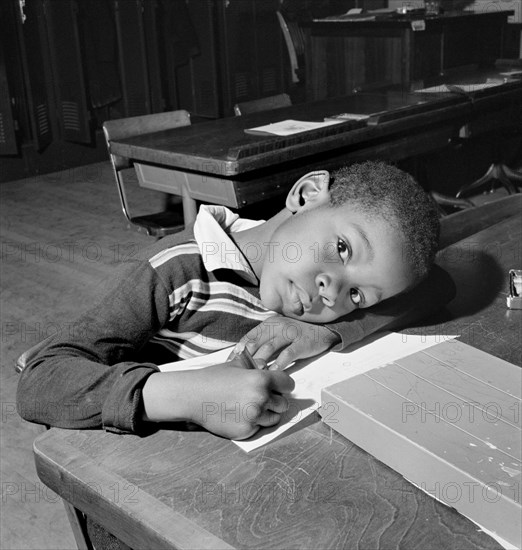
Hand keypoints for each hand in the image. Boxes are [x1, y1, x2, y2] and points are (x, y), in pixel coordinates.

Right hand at [142, 357, 294, 439]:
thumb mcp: (236, 365)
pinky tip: (240, 415)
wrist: (193, 396)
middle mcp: (261, 398)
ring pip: (274, 418)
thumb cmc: (214, 378)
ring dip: (267, 414)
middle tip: (262, 399)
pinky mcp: (246, 431)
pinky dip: (253, 424)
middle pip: (284, 404)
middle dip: (276, 401)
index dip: (284, 385)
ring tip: (250, 408)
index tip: (279, 388)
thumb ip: (255, 366)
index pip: (288, 384)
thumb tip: (268, 365)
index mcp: (261, 379)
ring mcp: (254, 416)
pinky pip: (259, 428)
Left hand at [237, 315, 340, 369]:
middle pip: (256, 343)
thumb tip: (244, 359)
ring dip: (260, 362)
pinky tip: (272, 373)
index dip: (237, 351)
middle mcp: (277, 326)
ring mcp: (290, 333)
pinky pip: (287, 354)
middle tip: (239, 373)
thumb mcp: (277, 334)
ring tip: (252, 375)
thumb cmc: (295, 335)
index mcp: (268, 324)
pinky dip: (279, 364)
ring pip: (270, 348)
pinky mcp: (301, 342)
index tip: (229, 364)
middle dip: (246, 359)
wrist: (322, 330)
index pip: (248, 337)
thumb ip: (263, 343)